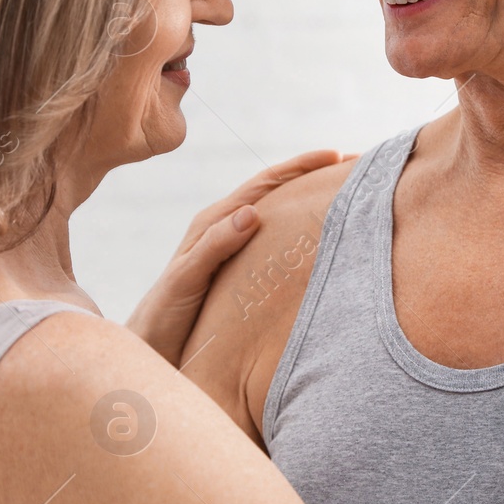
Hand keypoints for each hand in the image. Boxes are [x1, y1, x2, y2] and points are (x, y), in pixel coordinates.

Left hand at [126, 150, 345, 364]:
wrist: (148, 347)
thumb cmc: (163, 315)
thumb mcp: (186, 278)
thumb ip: (214, 246)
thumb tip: (252, 213)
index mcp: (214, 223)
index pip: (265, 184)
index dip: (300, 167)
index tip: (336, 156)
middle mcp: (226, 230)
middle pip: (277, 193)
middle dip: (313, 177)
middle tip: (355, 170)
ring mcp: (234, 249)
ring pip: (279, 217)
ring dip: (310, 204)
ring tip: (348, 199)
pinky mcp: (240, 270)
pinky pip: (276, 244)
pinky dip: (300, 234)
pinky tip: (322, 244)